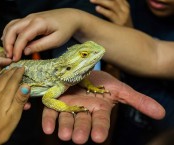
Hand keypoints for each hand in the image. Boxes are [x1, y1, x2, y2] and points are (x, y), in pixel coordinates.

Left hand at [0, 68, 29, 144]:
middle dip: (11, 71)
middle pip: (3, 78)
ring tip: (7, 70)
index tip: (23, 67)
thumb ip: (19, 100)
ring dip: (2, 73)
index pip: (12, 80)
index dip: (18, 73)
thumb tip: (26, 85)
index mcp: (3, 97)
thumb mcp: (13, 117)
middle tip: (16, 66)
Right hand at [1, 9, 79, 60]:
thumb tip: (25, 51)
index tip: (15, 59)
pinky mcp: (29, 19)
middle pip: (12, 29)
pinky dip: (10, 33)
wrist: (71, 17)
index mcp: (38, 23)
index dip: (16, 49)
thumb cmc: (66, 29)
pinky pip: (15, 24)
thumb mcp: (56, 40)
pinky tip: (9, 41)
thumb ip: (40, 46)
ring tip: (8, 51)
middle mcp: (31, 18)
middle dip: (8, 43)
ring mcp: (29, 17)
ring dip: (7, 38)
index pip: (22, 37)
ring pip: (11, 25)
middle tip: (9, 56)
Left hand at [42, 71, 164, 143]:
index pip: (101, 121)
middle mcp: (83, 110)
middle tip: (78, 139)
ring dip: (65, 127)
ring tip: (63, 135)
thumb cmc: (100, 80)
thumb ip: (138, 100)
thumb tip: (161, 113)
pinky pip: (51, 111)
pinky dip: (49, 120)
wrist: (82, 68)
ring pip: (67, 119)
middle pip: (83, 122)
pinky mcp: (55, 102)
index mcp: (99, 109)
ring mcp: (69, 106)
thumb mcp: (119, 88)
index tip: (99, 138)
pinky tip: (48, 128)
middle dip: (81, 131)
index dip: (100, 129)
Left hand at [90, 0, 132, 25]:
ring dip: (100, 1)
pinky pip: (110, 14)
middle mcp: (125, 9)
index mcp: (125, 5)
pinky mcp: (120, 23)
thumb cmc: (120, 27)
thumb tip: (99, 4)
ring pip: (111, 4)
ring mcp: (123, 15)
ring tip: (91, 0)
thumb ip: (111, 9)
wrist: (129, 39)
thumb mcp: (118, 15)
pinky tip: (97, 8)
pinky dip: (103, 10)